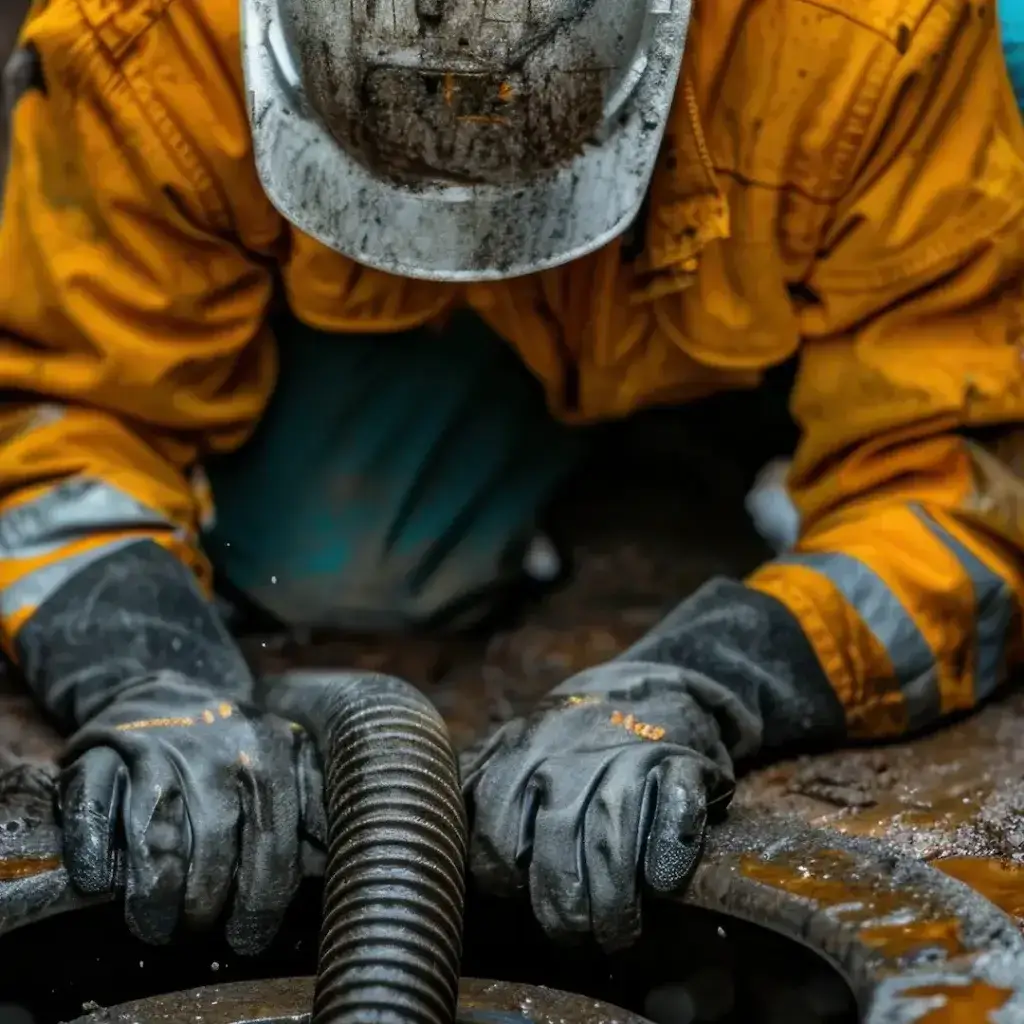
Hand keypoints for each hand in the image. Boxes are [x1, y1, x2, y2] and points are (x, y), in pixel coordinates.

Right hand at [58, 670, 318, 953]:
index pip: (272, 836)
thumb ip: (311, 802)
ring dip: (154, 893)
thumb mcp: (285, 757)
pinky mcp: (100, 748)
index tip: (249, 936)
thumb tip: (332, 860)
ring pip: (154, 833)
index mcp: (269, 747)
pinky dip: (94, 853)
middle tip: (197, 930)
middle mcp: (214, 744)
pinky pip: (92, 810)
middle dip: (205, 903)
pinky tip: (102, 883)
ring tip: (156, 925)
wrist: (165, 690)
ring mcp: (153, 744)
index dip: (262, 897)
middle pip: (212, 842)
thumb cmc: (233, 744)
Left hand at [460, 662, 735, 951]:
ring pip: (611, 840)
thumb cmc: (574, 732)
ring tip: (615, 933)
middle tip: (572, 933)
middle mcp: (571, 755)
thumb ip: (478, 777)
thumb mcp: (518, 740)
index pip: (497, 835)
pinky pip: (674, 811)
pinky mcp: (681, 762)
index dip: (504, 878)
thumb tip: (431, 822)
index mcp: (523, 753)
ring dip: (613, 900)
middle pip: (556, 845)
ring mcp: (629, 756)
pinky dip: (669, 850)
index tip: (518, 895)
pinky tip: (662, 883)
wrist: (655, 683)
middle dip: (562, 906)